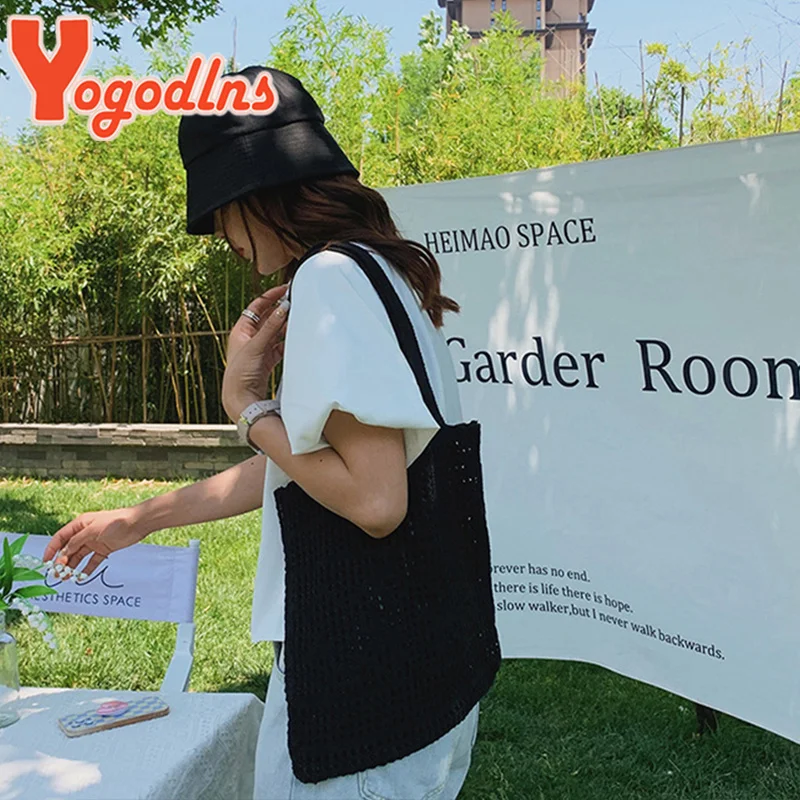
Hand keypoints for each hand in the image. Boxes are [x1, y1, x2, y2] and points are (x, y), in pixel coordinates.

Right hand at [43, 508, 146, 576]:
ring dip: (71, 567)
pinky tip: (81, 577)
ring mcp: (94, 542)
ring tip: (65, 578)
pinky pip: (92, 561)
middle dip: (61, 561)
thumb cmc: (115, 522)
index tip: (45, 561)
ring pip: (79, 556)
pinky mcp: (104, 549)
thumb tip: (64, 552)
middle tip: (56, 574)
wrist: (137, 523)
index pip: (61, 537)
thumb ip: (77, 541)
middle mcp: (85, 534)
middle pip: (69, 549)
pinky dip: (87, 569)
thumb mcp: (92, 530)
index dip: (51, 549)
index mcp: (80, 525)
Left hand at [223, 283, 289, 419]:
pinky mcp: (267, 361)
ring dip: (285, 326)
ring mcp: (259, 349)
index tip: (285, 290)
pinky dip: (287, 341)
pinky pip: (280, 346)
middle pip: (267, 318)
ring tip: (299, 319)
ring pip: (275, 332)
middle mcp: (249, 338)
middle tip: (296, 303)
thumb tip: (284, 307)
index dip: (270, 297)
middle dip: (281, 311)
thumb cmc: (239, 373)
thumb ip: (271, 327)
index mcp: (240, 330)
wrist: (241, 399)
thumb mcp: (256, 346)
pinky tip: (296, 338)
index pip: (257, 306)